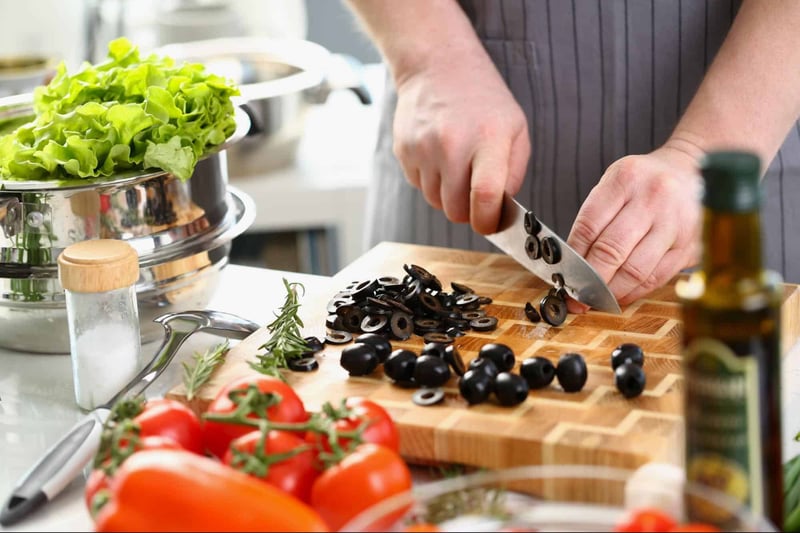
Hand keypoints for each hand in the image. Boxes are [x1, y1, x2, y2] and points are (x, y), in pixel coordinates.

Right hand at [392, 48, 529, 233]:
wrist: (437, 65)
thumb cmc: (483, 100)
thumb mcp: (516, 128)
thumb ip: (514, 173)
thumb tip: (499, 210)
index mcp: (488, 139)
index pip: (484, 196)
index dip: (487, 221)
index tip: (490, 224)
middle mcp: (452, 144)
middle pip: (455, 209)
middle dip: (468, 212)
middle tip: (476, 196)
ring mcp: (423, 148)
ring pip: (435, 202)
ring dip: (448, 197)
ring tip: (458, 169)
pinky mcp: (404, 151)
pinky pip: (419, 186)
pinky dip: (432, 181)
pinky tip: (439, 156)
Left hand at [567, 144, 702, 309]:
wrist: (690, 170)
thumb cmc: (644, 182)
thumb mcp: (615, 183)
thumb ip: (595, 218)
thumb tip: (573, 262)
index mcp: (625, 179)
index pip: (589, 226)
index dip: (573, 257)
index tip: (564, 275)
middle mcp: (653, 199)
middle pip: (611, 250)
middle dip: (590, 280)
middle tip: (577, 296)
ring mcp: (675, 223)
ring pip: (635, 271)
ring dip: (611, 291)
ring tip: (597, 299)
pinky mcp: (690, 245)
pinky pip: (657, 278)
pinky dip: (635, 292)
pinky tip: (621, 295)